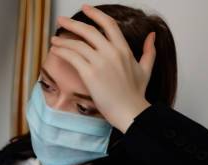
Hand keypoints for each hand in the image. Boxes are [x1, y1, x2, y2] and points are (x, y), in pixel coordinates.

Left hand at [49, 4, 155, 133]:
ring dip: (63, 40)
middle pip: (89, 30)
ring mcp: (100, 62)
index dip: (95, 14)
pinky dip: (62, 51)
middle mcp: (112, 52)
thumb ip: (149, 51)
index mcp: (124, 49)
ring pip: (78, 44)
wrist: (130, 112)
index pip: (109, 24)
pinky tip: (56, 50)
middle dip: (72, 23)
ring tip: (54, 40)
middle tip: (61, 20)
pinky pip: (73, 57)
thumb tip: (152, 35)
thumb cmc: (136, 95)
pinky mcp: (90, 74)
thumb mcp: (146, 69)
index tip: (85, 8)